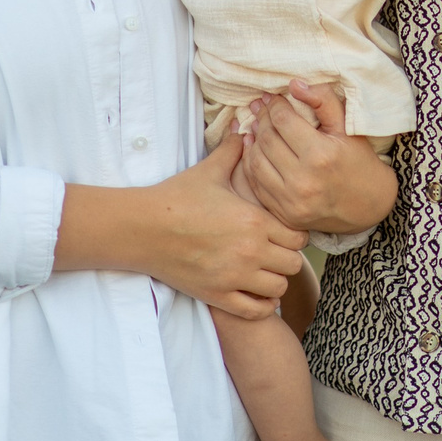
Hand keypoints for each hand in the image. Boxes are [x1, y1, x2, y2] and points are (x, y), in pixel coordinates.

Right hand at [60, 138, 306, 319]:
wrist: (143, 227)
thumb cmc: (176, 198)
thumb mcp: (209, 171)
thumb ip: (233, 151)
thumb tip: (244, 130)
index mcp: (254, 221)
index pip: (298, 236)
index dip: (294, 234)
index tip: (280, 231)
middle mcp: (250, 251)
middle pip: (293, 263)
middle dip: (287, 257)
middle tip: (273, 251)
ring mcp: (234, 277)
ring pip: (278, 287)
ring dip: (274, 280)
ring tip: (262, 270)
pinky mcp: (217, 295)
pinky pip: (256, 310)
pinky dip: (260, 304)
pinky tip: (252, 291)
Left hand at [244, 80, 396, 235]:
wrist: (368, 205)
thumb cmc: (358, 161)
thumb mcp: (347, 127)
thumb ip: (323, 101)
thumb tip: (294, 84)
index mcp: (321, 155)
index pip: (283, 121)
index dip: (275, 105)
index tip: (274, 98)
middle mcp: (303, 180)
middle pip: (267, 139)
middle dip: (262, 119)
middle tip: (261, 108)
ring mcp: (291, 201)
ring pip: (256, 161)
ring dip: (254, 140)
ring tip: (258, 127)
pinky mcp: (284, 214)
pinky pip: (256, 184)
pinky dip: (251, 164)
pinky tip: (255, 150)